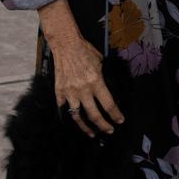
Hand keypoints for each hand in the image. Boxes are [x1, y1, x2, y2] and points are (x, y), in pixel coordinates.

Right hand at [39, 0, 123, 137]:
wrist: (66, 44)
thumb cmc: (85, 50)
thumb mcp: (100, 63)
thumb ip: (102, 78)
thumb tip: (105, 89)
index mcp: (96, 81)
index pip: (109, 104)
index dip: (116, 115)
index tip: (120, 121)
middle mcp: (83, 89)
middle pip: (94, 115)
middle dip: (104, 126)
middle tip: (109, 131)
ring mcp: (69, 92)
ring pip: (78, 117)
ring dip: (86, 128)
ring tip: (92, 133)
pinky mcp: (59, 91)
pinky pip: (63, 108)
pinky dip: (69, 115)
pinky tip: (74, 120)